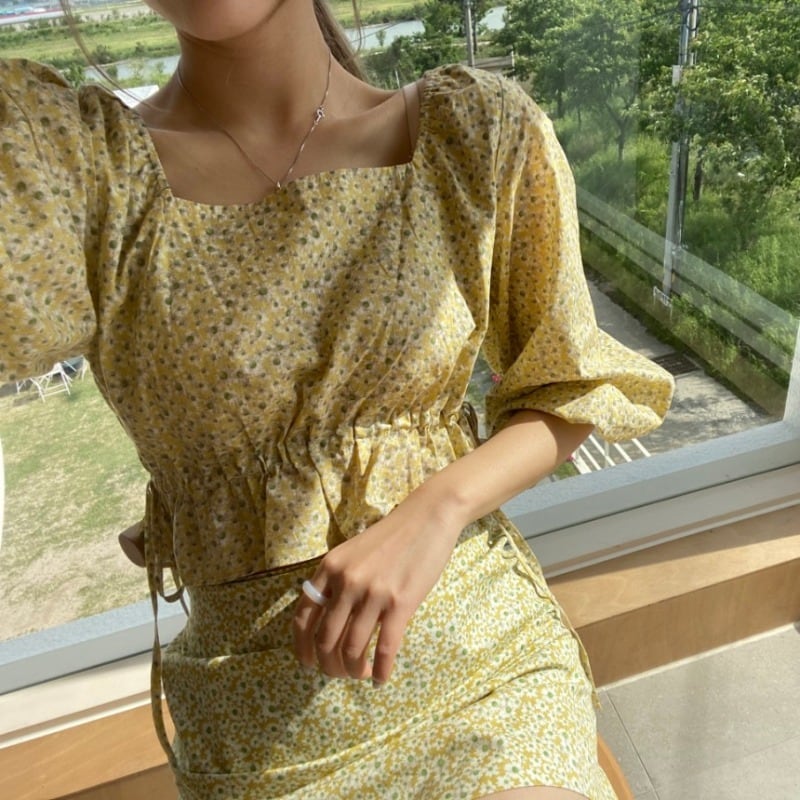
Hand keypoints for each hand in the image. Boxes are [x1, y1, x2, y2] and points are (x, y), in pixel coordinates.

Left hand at [292, 493, 463, 685]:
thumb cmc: (391, 537)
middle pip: (325, 640)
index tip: (310, 664)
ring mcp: (373, 593)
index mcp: (329, 568)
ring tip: (362, 675)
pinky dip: (381, 670)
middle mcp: (346, 581)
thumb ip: (336, 580)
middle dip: (330, 666)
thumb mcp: (352, 553)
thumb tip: (326, 619)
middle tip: (340, 674)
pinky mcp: (401, 602)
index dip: (303, 648)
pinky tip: (381, 679)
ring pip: (352, 649)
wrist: (427, 517)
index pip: (303, 618)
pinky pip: (385, 648)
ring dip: (354, 671)